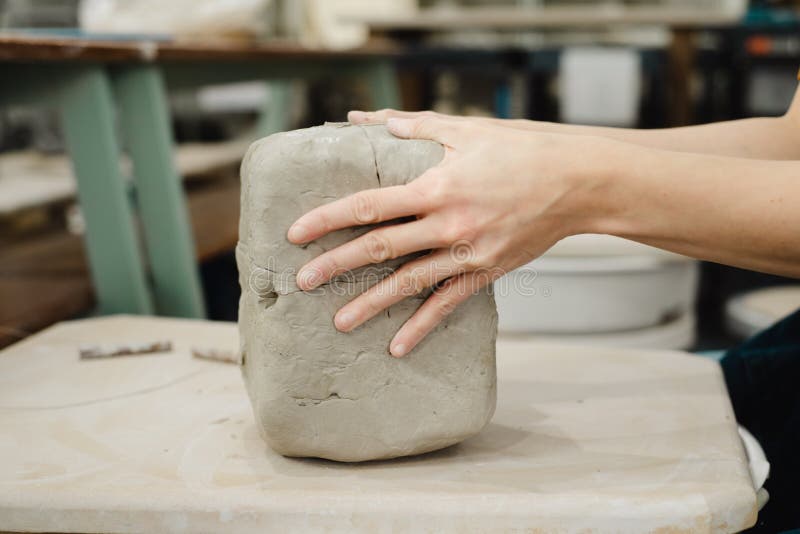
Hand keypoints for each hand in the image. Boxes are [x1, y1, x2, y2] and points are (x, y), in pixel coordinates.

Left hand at [288, 113, 604, 356]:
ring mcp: (468, 252)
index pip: (368, 205)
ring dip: (372, 304)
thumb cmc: (521, 148)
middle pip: (379, 248)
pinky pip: (448, 303)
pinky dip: (422, 326)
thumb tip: (365, 119)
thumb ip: (410, 126)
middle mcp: (447, 224)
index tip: (296, 232)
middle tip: (302, 282)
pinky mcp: (486, 271)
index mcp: (436, 186)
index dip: (328, 219)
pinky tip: (397, 346)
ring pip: (409, 283)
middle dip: (336, 265)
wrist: (578, 181)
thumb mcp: (465, 129)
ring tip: (339, 323)